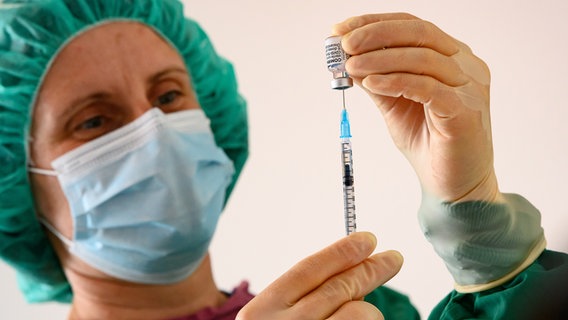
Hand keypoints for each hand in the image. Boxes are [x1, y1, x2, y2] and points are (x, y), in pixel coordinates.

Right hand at [236, 232, 402, 319]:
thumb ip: (298, 301)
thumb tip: (347, 271)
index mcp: (265, 311)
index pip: (309, 269)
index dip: (341, 251)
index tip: (367, 239)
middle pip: (340, 287)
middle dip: (371, 268)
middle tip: (393, 258)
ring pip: (361, 313)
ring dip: (369, 313)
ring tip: (361, 318)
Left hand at [334, 13, 502, 202]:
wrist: (454, 187)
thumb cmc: (429, 144)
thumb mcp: (395, 106)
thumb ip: (378, 81)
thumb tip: (348, 59)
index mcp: (451, 58)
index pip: (412, 26)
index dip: (375, 23)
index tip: (341, 30)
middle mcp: (465, 66)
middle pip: (420, 33)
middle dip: (376, 34)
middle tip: (344, 43)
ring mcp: (469, 87)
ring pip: (422, 58)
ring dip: (379, 58)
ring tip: (350, 65)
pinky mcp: (465, 111)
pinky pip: (427, 87)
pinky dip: (395, 81)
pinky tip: (370, 83)